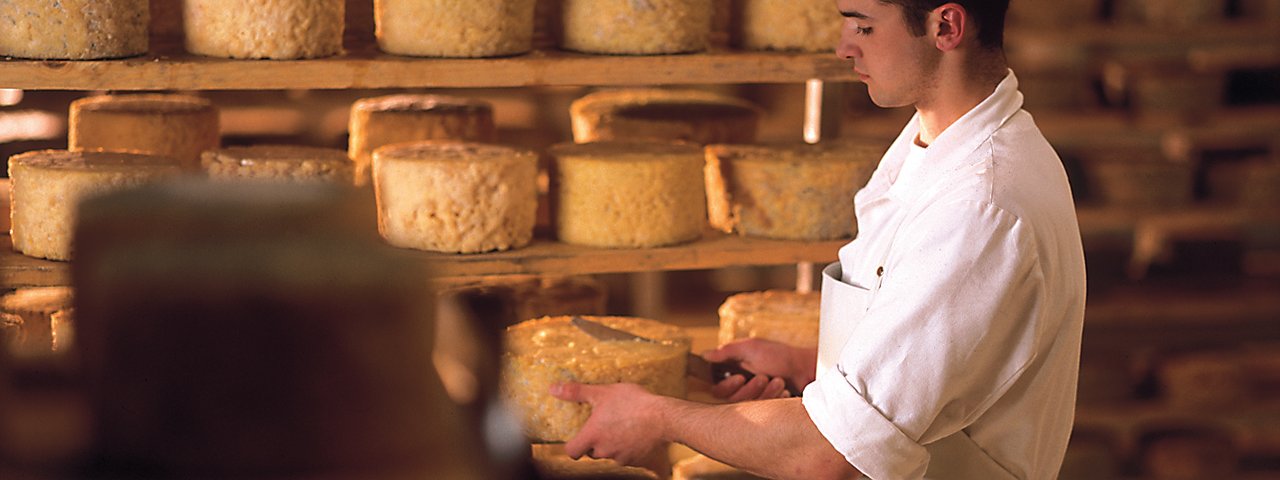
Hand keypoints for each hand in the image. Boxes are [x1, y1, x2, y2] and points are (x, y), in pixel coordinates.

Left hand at [549, 382, 666, 466]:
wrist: (663, 417)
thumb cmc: (632, 403)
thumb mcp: (602, 392)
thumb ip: (576, 392)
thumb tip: (553, 388)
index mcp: (592, 436)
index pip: (571, 452)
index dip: (572, 446)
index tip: (577, 437)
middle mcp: (603, 450)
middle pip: (591, 452)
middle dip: (595, 442)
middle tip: (604, 425)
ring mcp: (620, 457)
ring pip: (609, 453)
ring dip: (612, 444)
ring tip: (622, 426)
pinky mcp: (636, 460)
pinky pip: (626, 456)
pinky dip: (627, 447)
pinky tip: (635, 432)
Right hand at [703, 338, 812, 401]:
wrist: (807, 370)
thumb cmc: (780, 356)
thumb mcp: (752, 348)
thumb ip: (726, 352)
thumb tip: (705, 355)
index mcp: (734, 372)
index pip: (717, 389)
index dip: (726, 386)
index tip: (739, 377)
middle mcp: (742, 387)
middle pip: (731, 401)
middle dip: (748, 390)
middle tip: (763, 377)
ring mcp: (755, 399)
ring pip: (747, 407)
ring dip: (764, 393)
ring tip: (778, 381)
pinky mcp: (767, 409)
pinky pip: (763, 412)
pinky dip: (774, 399)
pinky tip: (784, 390)